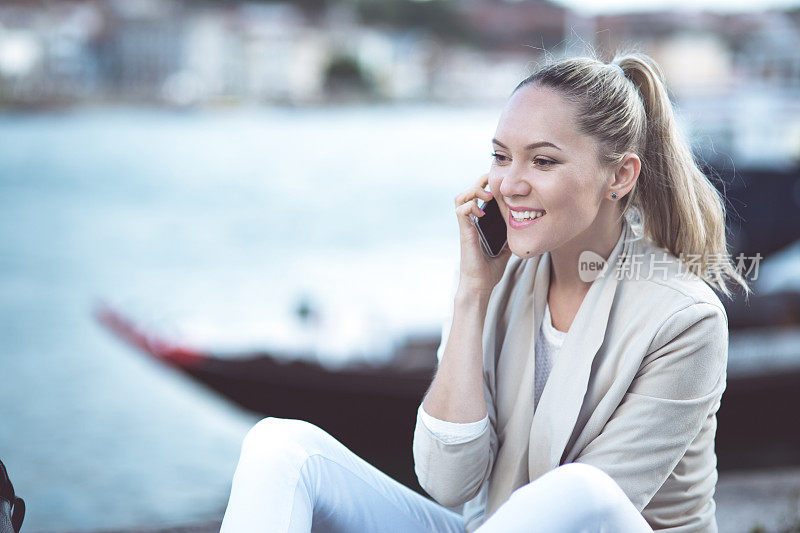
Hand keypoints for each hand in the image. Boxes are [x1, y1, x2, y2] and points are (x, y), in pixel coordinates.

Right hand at [454, 173, 511, 294]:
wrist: (480, 285)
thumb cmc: (489, 270)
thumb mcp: (505, 249)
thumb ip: (509, 237)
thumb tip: (522, 230)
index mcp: (478, 224)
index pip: (477, 198)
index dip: (485, 186)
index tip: (499, 184)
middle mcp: (470, 223)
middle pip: (467, 193)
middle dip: (479, 183)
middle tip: (492, 183)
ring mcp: (466, 227)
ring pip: (460, 198)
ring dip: (473, 191)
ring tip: (486, 196)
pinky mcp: (464, 233)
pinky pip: (461, 211)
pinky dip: (471, 206)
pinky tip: (482, 212)